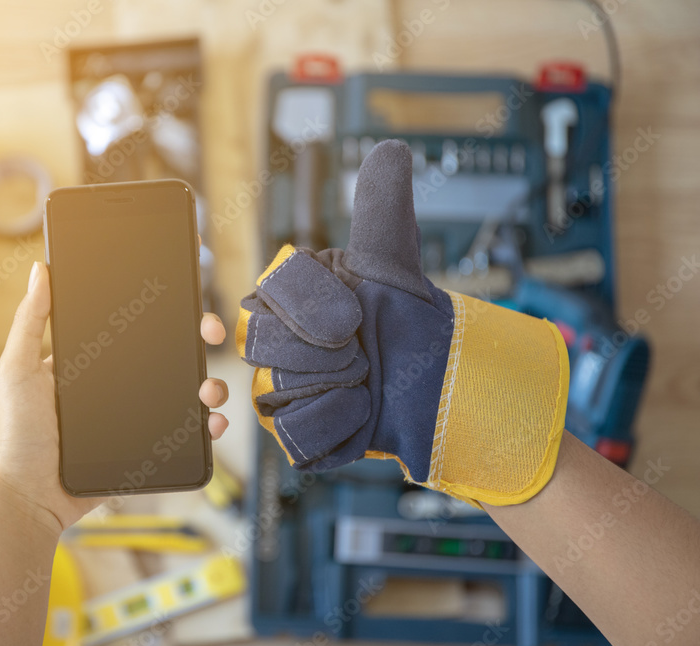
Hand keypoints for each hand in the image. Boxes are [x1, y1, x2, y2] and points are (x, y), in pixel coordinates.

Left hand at [0, 261, 229, 533]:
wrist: (30, 496)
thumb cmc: (17, 434)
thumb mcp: (17, 369)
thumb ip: (30, 320)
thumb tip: (41, 269)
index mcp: (91, 361)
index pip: (135, 328)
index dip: (163, 312)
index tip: (186, 296)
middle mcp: (117, 386)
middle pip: (170, 356)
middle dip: (199, 341)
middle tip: (211, 333)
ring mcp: (134, 417)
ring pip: (185, 393)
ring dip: (209, 385)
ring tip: (209, 389)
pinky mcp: (146, 449)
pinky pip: (185, 434)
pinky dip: (207, 426)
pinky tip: (213, 422)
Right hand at [237, 140, 567, 506]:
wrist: (440, 385)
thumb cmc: (410, 321)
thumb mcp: (394, 262)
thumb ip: (382, 207)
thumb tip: (390, 147)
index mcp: (285, 297)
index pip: (268, 298)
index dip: (316, 311)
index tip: (355, 315)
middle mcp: (272, 341)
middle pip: (265, 349)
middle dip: (329, 354)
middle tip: (361, 351)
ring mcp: (280, 390)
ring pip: (280, 396)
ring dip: (340, 391)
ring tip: (363, 383)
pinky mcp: (296, 434)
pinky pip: (298, 437)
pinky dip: (340, 428)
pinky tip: (362, 415)